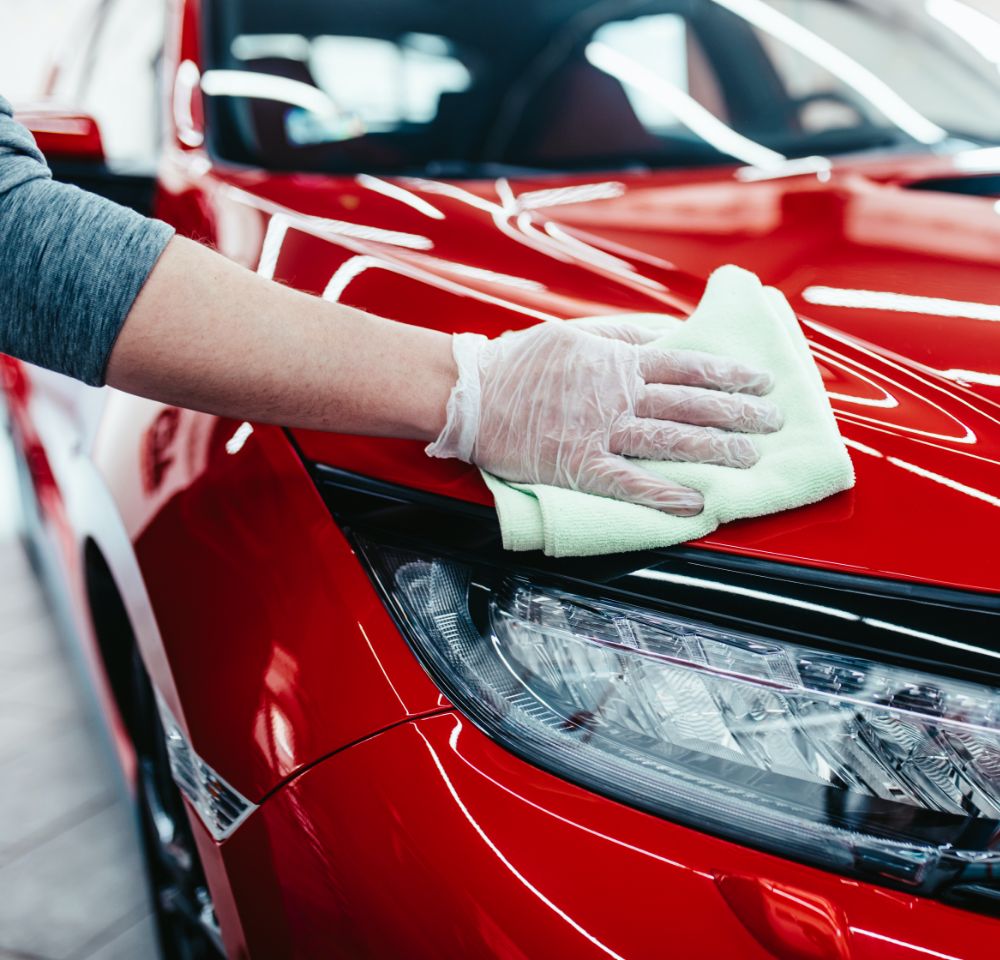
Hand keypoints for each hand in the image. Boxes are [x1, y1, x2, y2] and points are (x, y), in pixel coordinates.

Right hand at [426, 321, 782, 514]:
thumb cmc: (520, 363)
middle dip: (736, 413)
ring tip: (750, 458)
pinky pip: (628, 481)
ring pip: (669, 439)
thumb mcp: (576, 335)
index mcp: (617, 363)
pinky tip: (694, 502)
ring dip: (714, 448)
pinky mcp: (578, 464)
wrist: (473, 395)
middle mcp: (617, 396)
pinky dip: (663, 493)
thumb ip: (623, 338)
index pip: (686, 366)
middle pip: (689, 403)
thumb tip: (665, 336)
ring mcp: (600, 432)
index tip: (760, 381)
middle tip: (773, 422)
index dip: (727, 374)